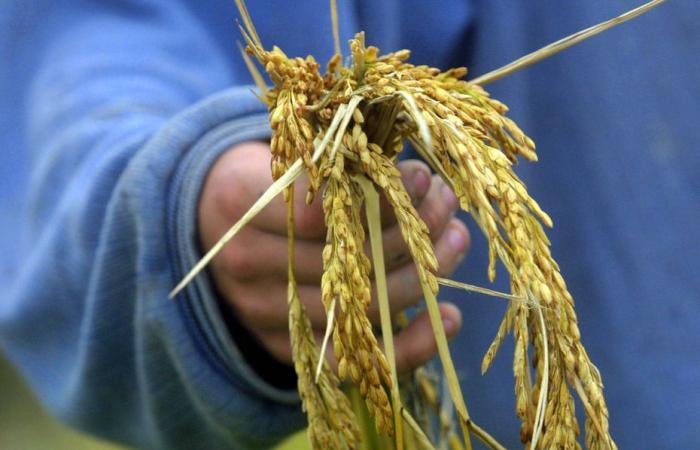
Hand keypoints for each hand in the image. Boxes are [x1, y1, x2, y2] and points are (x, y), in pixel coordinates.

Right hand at [198, 141, 469, 373]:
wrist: (208, 231)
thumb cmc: (259, 183)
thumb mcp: (281, 156)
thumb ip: (334, 165)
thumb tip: (415, 180)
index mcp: (238, 204)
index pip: (319, 213)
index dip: (380, 198)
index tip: (421, 176)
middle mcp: (245, 264)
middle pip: (345, 262)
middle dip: (412, 231)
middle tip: (446, 202)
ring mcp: (265, 313)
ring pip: (359, 309)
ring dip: (423, 276)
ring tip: (456, 239)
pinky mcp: (289, 347)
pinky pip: (356, 360)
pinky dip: (411, 345)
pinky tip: (451, 317)